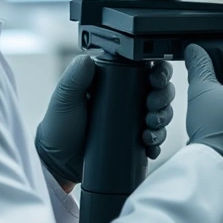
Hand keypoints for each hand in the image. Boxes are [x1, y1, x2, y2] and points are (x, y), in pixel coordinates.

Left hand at [36, 55, 174, 189]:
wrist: (58, 162)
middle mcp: (130, 100)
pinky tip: (149, 145)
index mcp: (116, 83)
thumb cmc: (59, 127)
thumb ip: (74, 77)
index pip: (146, 70)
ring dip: (163, 118)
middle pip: (161, 91)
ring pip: (163, 114)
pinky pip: (157, 141)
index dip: (158, 73)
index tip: (155, 80)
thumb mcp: (65, 98)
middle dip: (163, 96)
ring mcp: (135, 123)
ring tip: (149, 126)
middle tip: (152, 105)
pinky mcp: (137, 144)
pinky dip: (158, 142)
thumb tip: (88, 60)